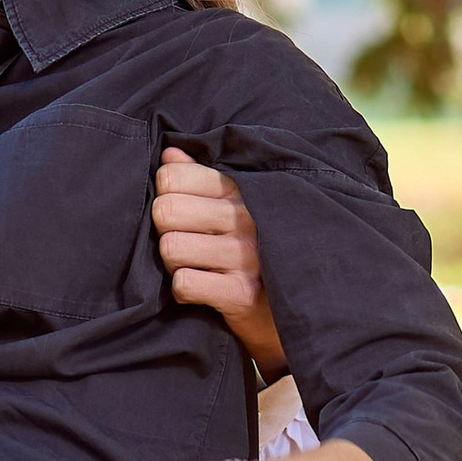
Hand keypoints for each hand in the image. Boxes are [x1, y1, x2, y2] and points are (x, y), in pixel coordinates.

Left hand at [154, 149, 284, 377]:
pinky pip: (185, 283)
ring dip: (173, 263)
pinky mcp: (241, 293)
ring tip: (194, 266)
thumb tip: (170, 153)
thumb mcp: (237, 206)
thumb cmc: (258, 250)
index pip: (172, 176)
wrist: (297, 307)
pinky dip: (184, 290)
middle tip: (184, 242)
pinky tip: (201, 288)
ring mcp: (245, 255)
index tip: (182, 211)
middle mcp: (245, 217)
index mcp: (241, 189)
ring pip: (171, 247)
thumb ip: (201, 177)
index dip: (165, 195)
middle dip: (164, 230)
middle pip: (166, 210)